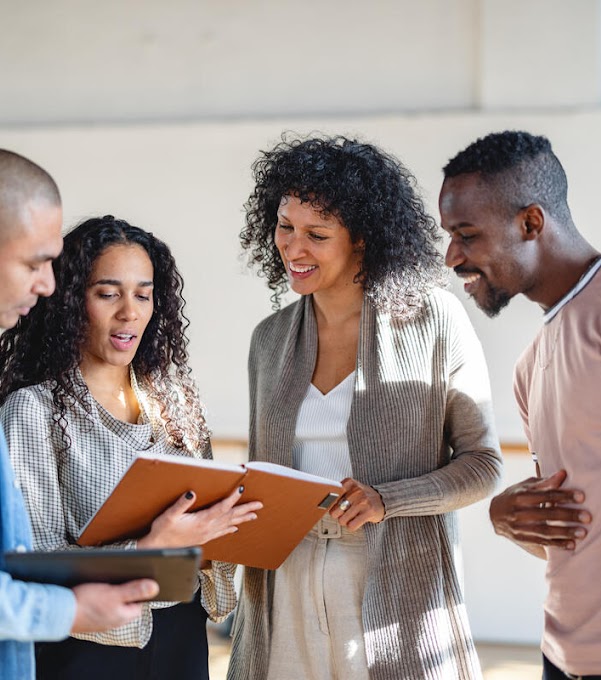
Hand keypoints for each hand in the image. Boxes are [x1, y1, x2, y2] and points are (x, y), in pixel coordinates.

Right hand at [71, 579, 158, 632]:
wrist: (57, 613)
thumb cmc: (85, 604)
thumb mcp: (113, 594)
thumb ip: (134, 591)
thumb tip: (155, 587)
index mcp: (124, 616)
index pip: (141, 600)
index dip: (142, 585)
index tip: (143, 572)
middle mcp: (115, 619)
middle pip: (128, 598)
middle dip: (128, 585)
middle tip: (125, 571)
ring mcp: (103, 618)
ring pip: (115, 599)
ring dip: (114, 587)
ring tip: (110, 575)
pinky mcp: (92, 614)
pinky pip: (103, 601)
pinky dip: (103, 592)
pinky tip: (98, 583)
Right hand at [138, 486, 262, 548]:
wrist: (157, 549)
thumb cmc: (162, 531)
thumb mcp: (169, 516)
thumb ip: (181, 504)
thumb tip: (192, 493)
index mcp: (202, 521)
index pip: (221, 507)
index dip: (232, 498)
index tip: (241, 490)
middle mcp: (207, 528)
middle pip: (230, 517)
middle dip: (245, 509)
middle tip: (260, 504)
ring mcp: (207, 534)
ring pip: (229, 525)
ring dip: (242, 519)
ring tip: (254, 515)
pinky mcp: (203, 538)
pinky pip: (221, 533)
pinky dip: (230, 529)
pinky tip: (235, 529)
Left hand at [328, 477, 384, 530]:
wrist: (383, 500)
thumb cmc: (363, 496)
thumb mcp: (351, 489)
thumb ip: (338, 494)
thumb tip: (323, 504)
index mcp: (349, 483)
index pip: (331, 497)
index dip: (330, 505)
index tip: (333, 506)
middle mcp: (356, 491)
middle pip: (334, 511)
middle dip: (338, 515)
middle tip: (344, 512)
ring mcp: (362, 501)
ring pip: (342, 520)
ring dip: (345, 521)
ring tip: (352, 516)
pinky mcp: (368, 512)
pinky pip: (351, 525)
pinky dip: (352, 526)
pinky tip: (357, 520)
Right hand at [489, 470, 590, 552]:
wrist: (494, 515)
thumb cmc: (514, 496)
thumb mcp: (525, 486)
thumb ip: (544, 482)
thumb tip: (562, 474)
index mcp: (520, 496)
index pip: (545, 495)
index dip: (563, 495)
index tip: (581, 497)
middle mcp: (518, 512)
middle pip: (546, 514)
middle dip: (567, 515)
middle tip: (587, 517)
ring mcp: (519, 527)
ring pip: (544, 530)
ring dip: (564, 532)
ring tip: (582, 533)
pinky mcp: (521, 538)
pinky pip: (541, 542)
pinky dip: (557, 544)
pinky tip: (571, 544)